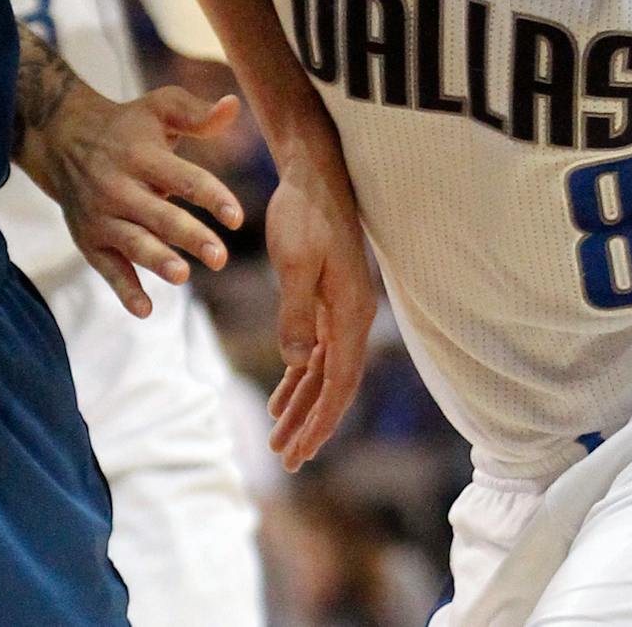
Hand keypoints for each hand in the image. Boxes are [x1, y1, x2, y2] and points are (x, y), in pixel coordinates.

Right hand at [20, 81, 244, 317]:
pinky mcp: (89, 239)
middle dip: (189, 237)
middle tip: (220, 258)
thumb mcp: (160, 107)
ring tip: (182, 276)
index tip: (236, 217)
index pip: (182, 178)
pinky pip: (107, 268)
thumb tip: (233, 105)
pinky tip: (145, 310)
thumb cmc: (128, 125)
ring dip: (156, 261)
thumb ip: (197, 114)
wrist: (62, 138)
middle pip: (159, 215)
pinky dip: (124, 290)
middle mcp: (119, 187)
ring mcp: (102, 216)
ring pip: (132, 243)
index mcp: (142, 155)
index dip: (211, 196)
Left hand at [263, 128, 374, 470]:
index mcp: (351, 312)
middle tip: (287, 460)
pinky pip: (315, 351)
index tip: (300, 452)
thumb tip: (299, 361)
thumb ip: (297, 313)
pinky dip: (299, 377)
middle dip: (312, 424)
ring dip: (303, 405)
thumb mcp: (296, 261)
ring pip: (323, 371)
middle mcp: (352, 316)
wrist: (312, 171)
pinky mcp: (326, 298)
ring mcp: (340, 308)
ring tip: (280, 439)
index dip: (320, 421)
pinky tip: (282, 396)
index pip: (339, 382)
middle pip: (334, 385)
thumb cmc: (304, 211)